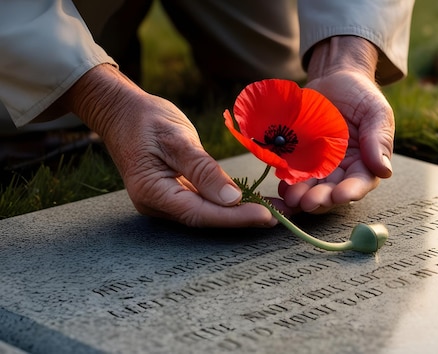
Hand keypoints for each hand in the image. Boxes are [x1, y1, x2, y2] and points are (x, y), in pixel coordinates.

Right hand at [59, 64, 275, 227]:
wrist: (122, 111)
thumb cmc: (145, 119)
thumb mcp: (175, 138)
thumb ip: (202, 169)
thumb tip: (231, 198)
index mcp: (153, 193)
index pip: (201, 213)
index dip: (235, 217)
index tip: (267, 215)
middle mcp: (159, 205)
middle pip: (208, 218)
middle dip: (245, 218)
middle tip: (282, 215)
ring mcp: (167, 201)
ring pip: (210, 213)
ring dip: (242, 212)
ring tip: (278, 209)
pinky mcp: (177, 193)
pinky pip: (207, 202)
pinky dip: (231, 202)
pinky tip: (256, 199)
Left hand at [278, 37, 393, 213]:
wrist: (334, 79)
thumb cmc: (360, 95)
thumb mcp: (375, 111)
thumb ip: (379, 139)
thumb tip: (385, 170)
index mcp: (365, 163)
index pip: (360, 182)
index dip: (351, 191)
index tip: (340, 195)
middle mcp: (341, 170)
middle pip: (332, 192)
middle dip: (321, 199)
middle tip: (309, 201)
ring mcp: (318, 166)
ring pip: (311, 188)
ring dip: (301, 196)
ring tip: (292, 198)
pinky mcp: (299, 159)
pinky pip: (292, 175)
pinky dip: (287, 184)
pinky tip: (281, 187)